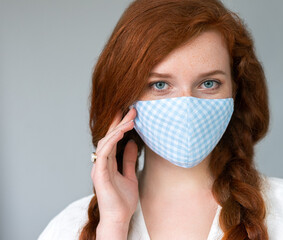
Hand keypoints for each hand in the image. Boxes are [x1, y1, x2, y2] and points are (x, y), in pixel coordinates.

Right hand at [91, 107, 137, 224]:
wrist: (119, 219)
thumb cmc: (123, 201)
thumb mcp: (130, 176)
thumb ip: (129, 160)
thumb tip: (132, 143)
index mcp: (108, 163)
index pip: (113, 140)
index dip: (120, 126)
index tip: (130, 114)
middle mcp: (101, 163)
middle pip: (109, 137)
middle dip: (119, 122)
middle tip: (131, 110)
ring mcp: (99, 168)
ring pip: (106, 142)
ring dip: (118, 129)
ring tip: (130, 118)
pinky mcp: (99, 174)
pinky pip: (104, 153)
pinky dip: (112, 141)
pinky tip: (121, 133)